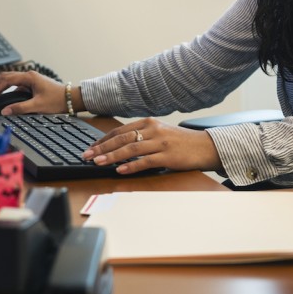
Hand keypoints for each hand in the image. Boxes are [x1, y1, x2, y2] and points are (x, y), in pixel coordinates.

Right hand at [0, 71, 64, 115]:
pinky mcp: (31, 84)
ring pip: (8, 80)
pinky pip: (14, 85)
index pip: (5, 81)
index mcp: (29, 77)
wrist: (71, 98)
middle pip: (4, 77)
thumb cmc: (58, 100)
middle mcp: (28, 76)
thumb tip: (4, 111)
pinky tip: (1, 97)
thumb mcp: (38, 106)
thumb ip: (20, 108)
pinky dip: (5, 90)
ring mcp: (29, 79)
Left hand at [81, 118, 222, 174]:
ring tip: (98, 162)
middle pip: (122, 138)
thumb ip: (142, 136)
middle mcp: (153, 130)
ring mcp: (160, 143)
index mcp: (149, 123)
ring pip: (131, 149)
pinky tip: (120, 170)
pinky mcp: (168, 156)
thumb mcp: (160, 133)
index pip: (120, 130)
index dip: (103, 139)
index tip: (90, 147)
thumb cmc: (181, 142)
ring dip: (112, 156)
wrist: (205, 146)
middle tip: (87, 155)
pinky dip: (131, 166)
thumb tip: (119, 146)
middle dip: (102, 147)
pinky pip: (145, 161)